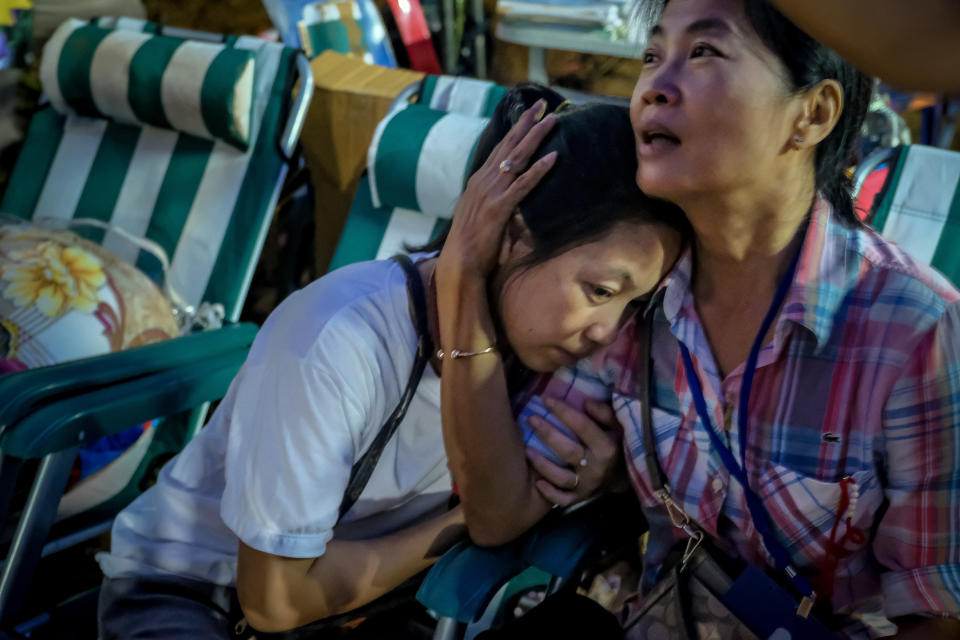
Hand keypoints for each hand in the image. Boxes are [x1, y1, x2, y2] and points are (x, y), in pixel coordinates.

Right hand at [436, 99, 557, 281]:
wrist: (460, 262)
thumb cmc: (472, 245)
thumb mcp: (484, 217)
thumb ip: (498, 203)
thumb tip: (515, 202)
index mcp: (479, 181)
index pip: (499, 148)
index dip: (515, 129)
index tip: (529, 113)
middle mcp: (484, 180)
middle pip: (509, 145)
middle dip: (527, 122)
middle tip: (542, 104)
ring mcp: (491, 192)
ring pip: (517, 158)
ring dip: (536, 137)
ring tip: (552, 120)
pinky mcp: (500, 207)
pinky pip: (523, 184)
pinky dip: (539, 170)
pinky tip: (553, 157)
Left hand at [525, 397, 623, 507]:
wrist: (624, 476)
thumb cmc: (615, 443)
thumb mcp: (617, 426)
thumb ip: (605, 413)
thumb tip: (586, 402)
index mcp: (607, 447)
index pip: (583, 426)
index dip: (563, 411)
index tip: (545, 399)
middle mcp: (596, 468)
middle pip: (568, 450)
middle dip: (547, 434)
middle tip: (531, 419)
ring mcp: (587, 485)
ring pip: (562, 477)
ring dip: (543, 465)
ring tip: (526, 449)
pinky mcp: (580, 497)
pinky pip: (563, 500)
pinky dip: (550, 494)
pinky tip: (537, 482)